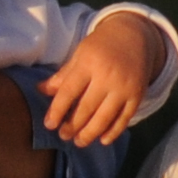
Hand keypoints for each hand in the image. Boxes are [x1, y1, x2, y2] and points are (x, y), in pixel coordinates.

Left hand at [40, 14, 168, 148]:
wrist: (134, 36)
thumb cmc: (101, 46)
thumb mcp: (80, 54)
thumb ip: (63, 75)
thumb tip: (40, 91)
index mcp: (89, 63)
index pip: (69, 91)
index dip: (57, 110)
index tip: (49, 125)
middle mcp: (108, 76)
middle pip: (86, 108)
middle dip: (73, 126)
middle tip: (63, 136)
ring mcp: (124, 87)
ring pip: (105, 117)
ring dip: (90, 133)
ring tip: (79, 142)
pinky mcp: (138, 95)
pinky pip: (124, 119)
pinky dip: (113, 132)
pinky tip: (102, 140)